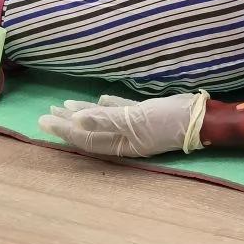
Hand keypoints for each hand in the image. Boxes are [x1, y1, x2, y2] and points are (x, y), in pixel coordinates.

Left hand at [39, 92, 208, 156]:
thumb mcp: (135, 120)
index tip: (44, 121)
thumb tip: (76, 118)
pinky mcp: (145, 114)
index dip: (63, 129)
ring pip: (102, 120)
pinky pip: (120, 111)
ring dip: (82, 113)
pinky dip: (108, 106)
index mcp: (119, 143)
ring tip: (63, 105)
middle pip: (89, 130)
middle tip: (45, 114)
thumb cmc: (167, 121)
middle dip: (67, 123)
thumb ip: (106, 118)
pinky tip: (98, 100)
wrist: (199, 118)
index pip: (84, 136)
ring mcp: (134, 126)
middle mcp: (123, 137)